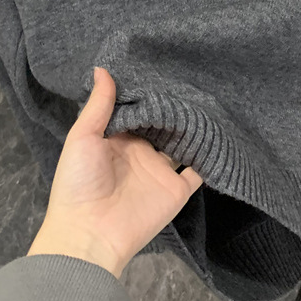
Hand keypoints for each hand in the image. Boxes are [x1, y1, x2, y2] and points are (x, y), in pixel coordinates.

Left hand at [28, 66, 201, 277]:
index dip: (149, 91)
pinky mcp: (177, 189)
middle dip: (175, 104)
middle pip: (164, 123)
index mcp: (118, 138)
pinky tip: (221, 132)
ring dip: (194, 125)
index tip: (163, 65)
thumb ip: (98, 105)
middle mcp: (142, 151)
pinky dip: (210, 155)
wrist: (88, 235)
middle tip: (193, 75)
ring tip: (211, 96)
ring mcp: (161, 170)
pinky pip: (199, 169)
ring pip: (183, 142)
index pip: (139, 109)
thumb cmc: (78, 183)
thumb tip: (102, 68)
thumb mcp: (82, 138)